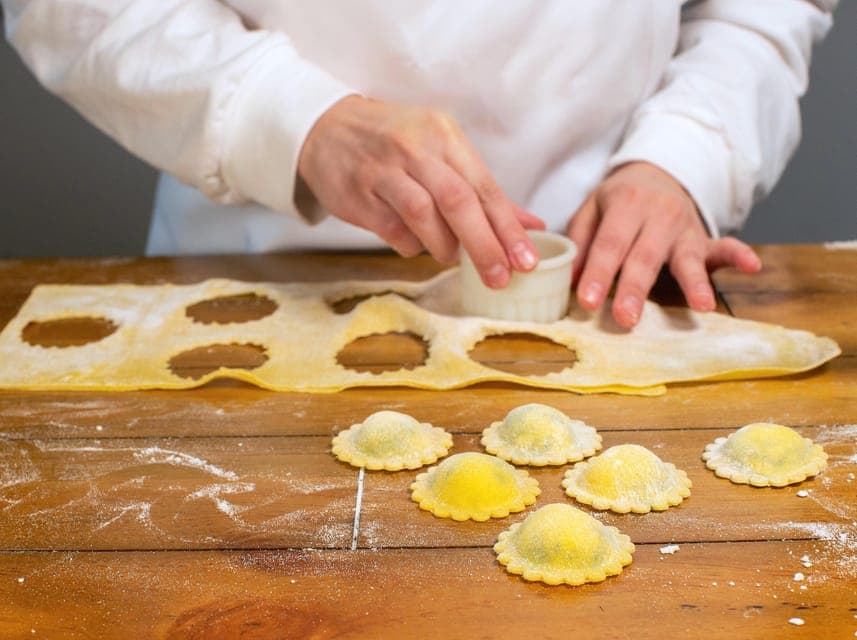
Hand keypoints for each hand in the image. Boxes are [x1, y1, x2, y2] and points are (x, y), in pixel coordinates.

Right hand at [297, 95, 544, 287]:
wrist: (326, 127)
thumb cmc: (395, 141)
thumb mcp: (441, 150)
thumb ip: (484, 189)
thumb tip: (531, 225)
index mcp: (444, 135)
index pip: (484, 186)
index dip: (507, 227)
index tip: (525, 259)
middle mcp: (415, 148)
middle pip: (458, 201)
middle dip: (484, 245)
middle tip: (499, 277)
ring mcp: (383, 171)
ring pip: (423, 215)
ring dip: (444, 246)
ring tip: (451, 257)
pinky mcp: (358, 194)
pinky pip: (392, 230)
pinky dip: (410, 245)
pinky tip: (416, 244)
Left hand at [568, 161, 760, 327]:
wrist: (658, 172)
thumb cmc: (618, 201)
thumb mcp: (592, 209)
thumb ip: (579, 240)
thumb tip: (567, 278)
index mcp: (624, 206)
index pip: (609, 244)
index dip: (597, 273)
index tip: (586, 302)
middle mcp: (657, 216)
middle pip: (644, 257)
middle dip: (635, 288)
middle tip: (626, 318)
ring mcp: (685, 228)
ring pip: (687, 258)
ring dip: (694, 282)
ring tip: (702, 306)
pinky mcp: (705, 239)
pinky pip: (725, 246)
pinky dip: (740, 255)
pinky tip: (753, 266)